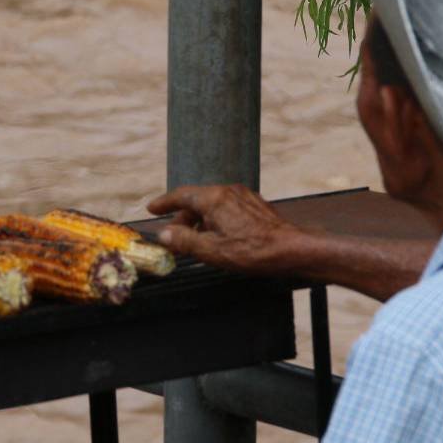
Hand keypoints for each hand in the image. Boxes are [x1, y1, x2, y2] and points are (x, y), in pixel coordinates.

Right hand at [147, 184, 305, 274]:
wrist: (291, 248)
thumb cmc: (252, 251)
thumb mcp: (211, 251)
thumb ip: (183, 241)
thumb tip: (164, 234)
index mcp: (213, 199)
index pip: (181, 196)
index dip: (164, 203)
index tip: (152, 208)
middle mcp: (227, 191)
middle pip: (196, 200)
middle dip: (182, 217)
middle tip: (173, 235)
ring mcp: (243, 196)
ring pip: (212, 204)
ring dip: (199, 220)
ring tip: (195, 239)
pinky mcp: (254, 204)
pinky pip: (227, 207)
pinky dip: (215, 218)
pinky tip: (218, 235)